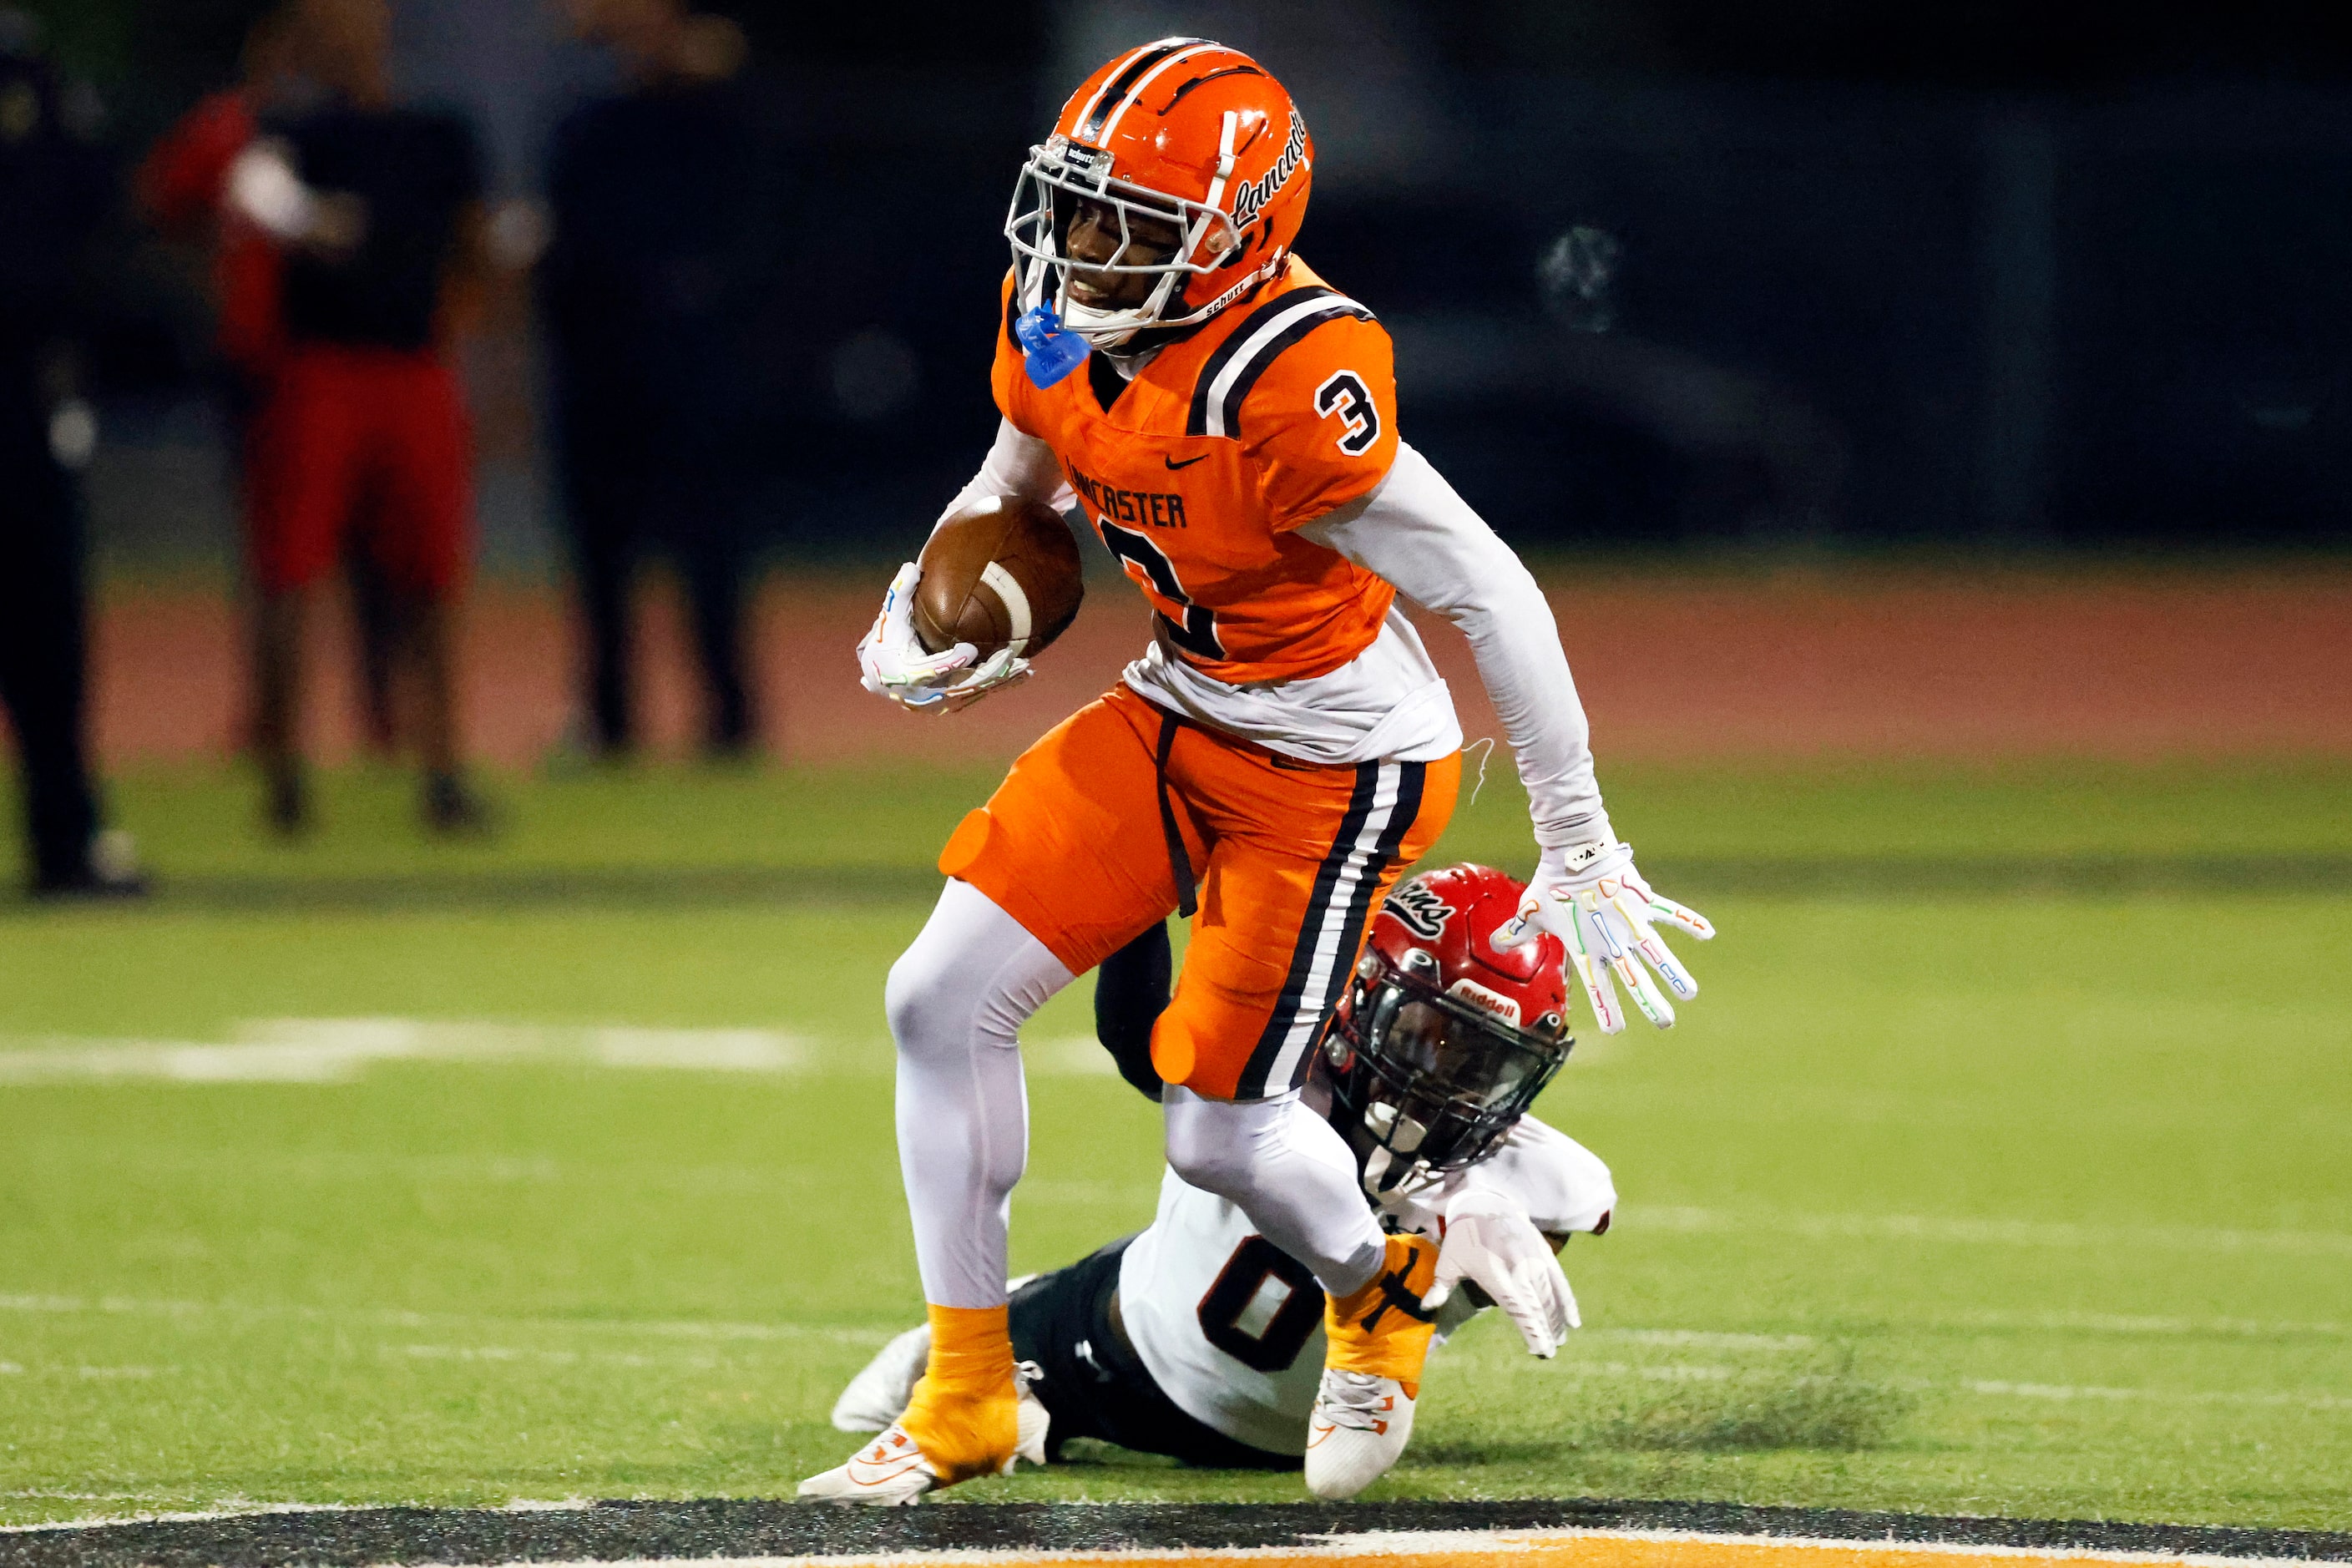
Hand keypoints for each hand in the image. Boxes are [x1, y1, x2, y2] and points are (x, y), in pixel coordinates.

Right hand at [855, 562, 1032, 712]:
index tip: (971, 650)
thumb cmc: (887, 640)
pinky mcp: (952, 704)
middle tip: (1009, 656)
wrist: (881, 676)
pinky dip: (1001, 685)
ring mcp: (939, 702)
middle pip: (960, 685)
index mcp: (905, 673)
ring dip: (1000, 680)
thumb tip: (912, 566)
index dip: (950, 662)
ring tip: (1025, 667)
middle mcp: (923, 694)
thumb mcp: (890, 615)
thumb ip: (900, 592)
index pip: (930, 670)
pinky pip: (980, 695)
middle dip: (987, 673)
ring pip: (974, 692)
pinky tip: (1023, 675)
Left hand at [1422, 1190, 1578, 1357]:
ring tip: (1561, 1340)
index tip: (1540, 1350)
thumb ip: (1440, 1286)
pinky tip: (1574, 1320)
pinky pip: (1559, 1279)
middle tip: (1553, 1351)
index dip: (1531, 1329)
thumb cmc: (1463, 1237)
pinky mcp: (1544, 1251)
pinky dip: (1568, 1300)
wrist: (1485, 1202)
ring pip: (1550, 1294)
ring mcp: (1533, 1258)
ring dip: (1557, 1318)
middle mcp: (1517, 1266)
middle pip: (1536, 1303)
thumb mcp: (1448, 1260)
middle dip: (1546, 1329)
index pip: (1516, 1306)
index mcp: (1493, 1272)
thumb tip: (1426, 1308)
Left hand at [1493, 841, 1713, 1032]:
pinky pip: (1671, 912)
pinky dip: (1688, 921)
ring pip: (1657, 953)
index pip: (1597, 986)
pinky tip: (1708, 933)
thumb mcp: (1531, 911)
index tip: (1615, 1031)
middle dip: (1650, 1003)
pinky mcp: (1643, 900)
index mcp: (1586, 947)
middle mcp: (1612, 940)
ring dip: (1674, 973)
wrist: (1573, 851)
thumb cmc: (1550, 883)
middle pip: (1634, 978)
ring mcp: (1630, 922)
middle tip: (1664, 1023)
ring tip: (1691, 993)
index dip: (1606, 1008)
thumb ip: (1516, 933)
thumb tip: (1493, 946)